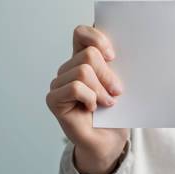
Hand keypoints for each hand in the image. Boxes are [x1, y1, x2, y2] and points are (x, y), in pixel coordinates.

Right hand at [46, 25, 129, 173]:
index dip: (97, 38)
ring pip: (83, 71)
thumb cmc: (116, 112)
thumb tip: (118, 51)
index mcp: (84, 58)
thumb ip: (115, 65)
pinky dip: (90, 98)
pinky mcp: (53, 99)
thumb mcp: (121, 83)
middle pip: (89, 55)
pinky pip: (75, 87)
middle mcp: (69, 67)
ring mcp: (59, 83)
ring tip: (107, 103)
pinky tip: (92, 109)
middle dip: (108, 74)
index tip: (113, 56)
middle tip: (117, 91)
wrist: (109, 141)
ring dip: (101, 90)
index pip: (82, 32)